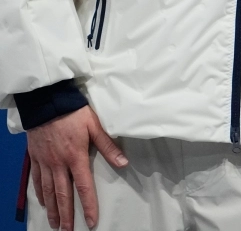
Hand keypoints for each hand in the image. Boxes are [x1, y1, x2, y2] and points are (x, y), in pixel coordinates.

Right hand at [27, 106, 126, 229]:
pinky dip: (39, 193)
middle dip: (66, 215)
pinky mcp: (35, 158)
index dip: (88, 205)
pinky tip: (43, 202)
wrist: (46, 102)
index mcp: (75, 157)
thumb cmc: (73, 112)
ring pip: (48, 191)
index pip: (84, 186)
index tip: (91, 221)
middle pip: (63, 194)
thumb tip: (124, 163)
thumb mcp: (95, 126)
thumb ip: (108, 145)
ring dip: (52, 209)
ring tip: (55, 224)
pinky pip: (36, 180)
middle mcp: (58, 164)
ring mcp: (45, 162)